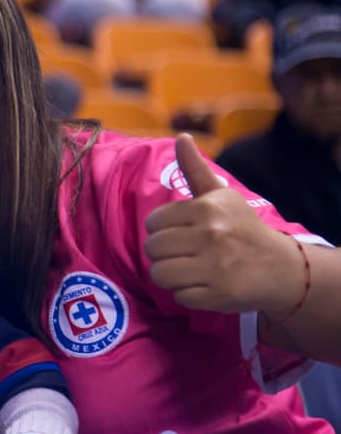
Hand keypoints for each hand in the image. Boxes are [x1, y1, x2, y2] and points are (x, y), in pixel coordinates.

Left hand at [144, 134, 301, 316]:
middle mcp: (210, 236)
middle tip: (184, 254)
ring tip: (190, 270)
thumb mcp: (221, 196)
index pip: (153, 223)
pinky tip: (205, 285)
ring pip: (159, 274)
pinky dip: (187, 295)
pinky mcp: (218, 295)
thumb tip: (181, 136)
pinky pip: (178, 297)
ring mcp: (214, 267)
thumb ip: (195, 169)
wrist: (282, 268)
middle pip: (152, 249)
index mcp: (206, 209)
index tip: (181, 233)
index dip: (162, 231)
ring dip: (171, 276)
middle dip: (163, 254)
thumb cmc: (243, 228)